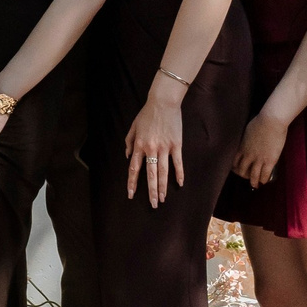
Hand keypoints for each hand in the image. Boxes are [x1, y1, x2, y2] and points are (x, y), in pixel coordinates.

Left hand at [124, 85, 185, 206]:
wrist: (163, 102)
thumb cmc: (147, 114)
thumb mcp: (133, 126)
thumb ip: (129, 141)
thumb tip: (127, 156)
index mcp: (139, 145)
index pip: (134, 169)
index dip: (132, 183)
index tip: (131, 195)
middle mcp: (151, 149)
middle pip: (150, 174)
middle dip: (150, 191)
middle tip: (153, 204)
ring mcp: (164, 147)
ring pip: (163, 172)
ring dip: (162, 187)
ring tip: (163, 199)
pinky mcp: (176, 144)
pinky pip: (177, 162)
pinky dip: (179, 174)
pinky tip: (179, 184)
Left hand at [233, 112, 286, 187]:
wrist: (271, 121)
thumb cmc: (261, 121)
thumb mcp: (248, 131)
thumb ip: (247, 138)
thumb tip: (248, 138)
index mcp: (242, 147)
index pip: (235, 161)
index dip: (235, 167)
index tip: (237, 170)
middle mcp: (248, 155)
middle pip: (242, 170)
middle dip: (243, 175)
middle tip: (246, 178)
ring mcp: (259, 159)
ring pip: (253, 175)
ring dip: (253, 181)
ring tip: (255, 185)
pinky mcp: (270, 160)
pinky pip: (265, 174)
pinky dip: (264, 179)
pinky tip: (264, 181)